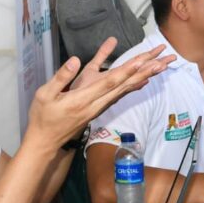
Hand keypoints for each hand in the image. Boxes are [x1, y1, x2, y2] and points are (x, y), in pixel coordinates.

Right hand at [28, 45, 172, 149]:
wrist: (46, 142)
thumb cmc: (42, 117)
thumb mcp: (44, 95)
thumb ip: (61, 77)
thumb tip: (75, 60)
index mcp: (82, 99)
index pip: (108, 83)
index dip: (125, 72)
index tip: (140, 61)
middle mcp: (95, 104)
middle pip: (123, 86)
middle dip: (142, 72)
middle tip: (161, 62)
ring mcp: (99, 108)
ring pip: (124, 90)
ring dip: (142, 78)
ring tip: (159, 67)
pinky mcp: (99, 109)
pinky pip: (119, 95)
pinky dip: (133, 86)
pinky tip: (144, 81)